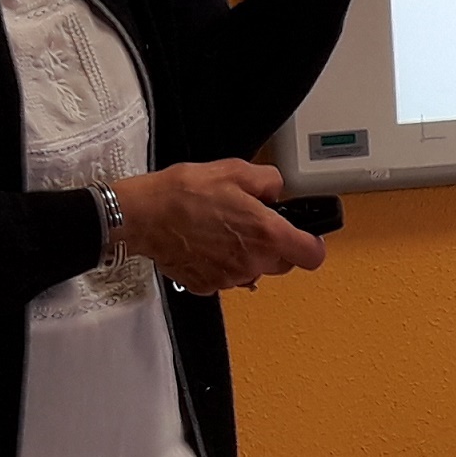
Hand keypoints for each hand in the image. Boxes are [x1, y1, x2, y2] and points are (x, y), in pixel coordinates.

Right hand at [111, 161, 323, 295]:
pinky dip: (220, 265)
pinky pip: (225, 278)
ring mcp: (228, 278)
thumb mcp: (235, 170)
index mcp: (266, 234)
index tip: (306, 237)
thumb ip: (268, 181)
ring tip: (221, 230)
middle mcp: (252, 262)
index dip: (312, 244)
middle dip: (275, 247)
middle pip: (283, 265)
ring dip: (246, 256)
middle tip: (253, 225)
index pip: (312, 255)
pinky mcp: (206, 286)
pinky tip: (205, 244)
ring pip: (252, 271)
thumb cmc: (184, 193)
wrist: (143, 215)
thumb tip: (274, 191)